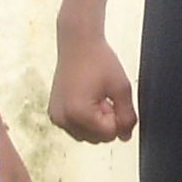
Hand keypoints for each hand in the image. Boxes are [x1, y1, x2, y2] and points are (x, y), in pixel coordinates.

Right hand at [49, 29, 137, 143]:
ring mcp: (57, 117)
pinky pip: (76, 128)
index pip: (109, 135)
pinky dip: (84, 119)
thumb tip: (126, 137)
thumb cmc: (99, 60)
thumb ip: (127, 115)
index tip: (111, 99)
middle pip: (97, 138)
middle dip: (106, 121)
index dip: (117, 118)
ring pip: (87, 136)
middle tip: (104, 96)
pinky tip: (86, 98)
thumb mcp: (121, 88)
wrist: (78, 43)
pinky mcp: (54, 113)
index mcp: (79, 114)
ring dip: (96, 122)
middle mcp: (63, 119)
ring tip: (95, 97)